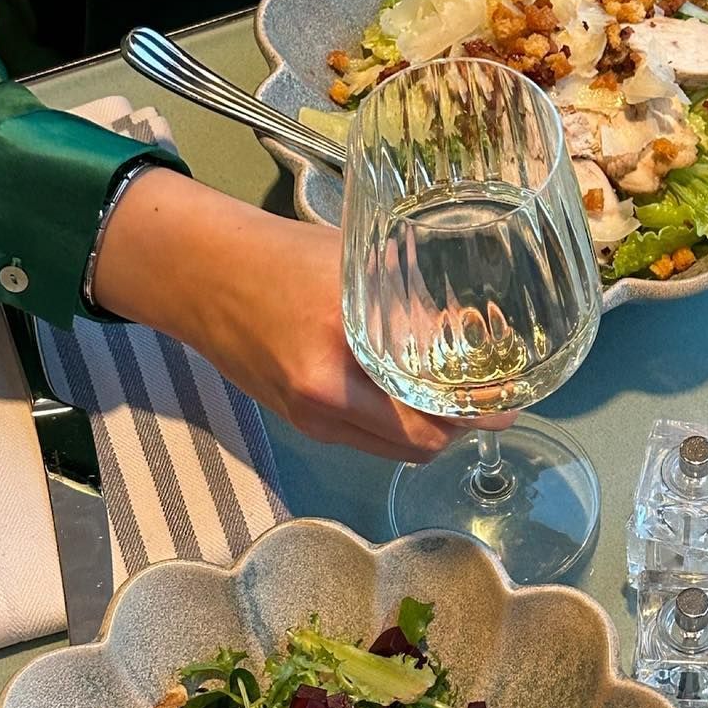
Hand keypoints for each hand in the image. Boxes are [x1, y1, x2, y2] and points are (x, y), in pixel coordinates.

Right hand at [92, 168, 468, 460]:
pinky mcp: (302, 424)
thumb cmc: (281, 257)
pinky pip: (366, 443)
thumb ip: (409, 298)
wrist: (199, 276)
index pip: (427, 407)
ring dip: (431, 434)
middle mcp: (325, 396)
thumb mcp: (354, 265)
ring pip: (395, 450)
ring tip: (458, 405)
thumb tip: (474, 323)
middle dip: (460, 428)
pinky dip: (398, 430)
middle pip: (419, 442)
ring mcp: (311, 418)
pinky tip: (413, 404)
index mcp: (342, 350)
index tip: (508, 401)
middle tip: (492, 407)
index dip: (475, 412)